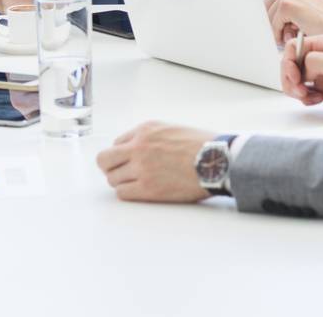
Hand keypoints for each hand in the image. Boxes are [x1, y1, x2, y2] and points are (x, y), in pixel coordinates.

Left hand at [95, 122, 215, 203]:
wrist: (217, 161)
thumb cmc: (201, 147)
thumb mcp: (171, 129)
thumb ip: (150, 137)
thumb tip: (134, 148)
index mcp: (145, 130)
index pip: (117, 143)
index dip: (122, 154)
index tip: (128, 161)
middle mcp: (139, 147)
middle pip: (105, 159)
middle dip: (109, 166)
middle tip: (119, 172)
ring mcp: (142, 168)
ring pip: (112, 178)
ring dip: (121, 181)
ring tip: (136, 183)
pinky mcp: (148, 188)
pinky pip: (123, 193)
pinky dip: (127, 193)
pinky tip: (138, 191)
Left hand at [261, 0, 322, 42]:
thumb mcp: (309, 1)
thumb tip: (270, 8)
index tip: (261, 11)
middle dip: (266, 16)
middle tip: (270, 29)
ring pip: (269, 12)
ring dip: (273, 26)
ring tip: (280, 36)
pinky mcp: (287, 4)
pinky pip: (273, 21)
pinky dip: (277, 32)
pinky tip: (284, 38)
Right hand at [280, 34, 322, 117]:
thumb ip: (312, 61)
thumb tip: (298, 67)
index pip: (294, 47)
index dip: (289, 62)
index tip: (295, 77)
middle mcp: (321, 57)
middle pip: (291, 64)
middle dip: (291, 79)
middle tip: (299, 91)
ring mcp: (322, 72)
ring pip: (295, 79)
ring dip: (296, 90)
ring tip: (308, 97)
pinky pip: (304, 92)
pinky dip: (305, 98)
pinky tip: (317, 100)